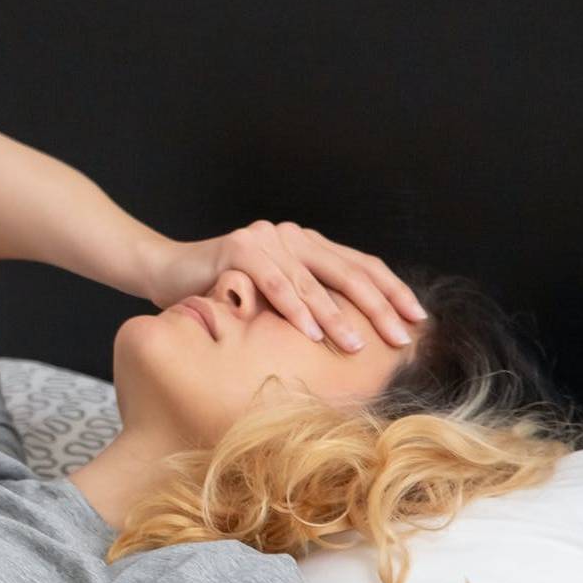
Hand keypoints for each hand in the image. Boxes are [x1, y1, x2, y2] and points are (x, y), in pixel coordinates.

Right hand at [146, 221, 426, 349]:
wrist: (165, 272)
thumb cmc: (221, 291)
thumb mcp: (273, 298)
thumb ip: (307, 302)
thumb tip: (358, 338)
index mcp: (307, 244)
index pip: (361, 266)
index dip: (393, 292)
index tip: (417, 321)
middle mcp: (291, 235)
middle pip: (347, 273)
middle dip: (377, 309)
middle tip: (399, 339)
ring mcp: (265, 239)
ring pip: (312, 282)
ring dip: (338, 318)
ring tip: (356, 347)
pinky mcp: (239, 250)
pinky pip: (274, 283)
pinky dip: (295, 309)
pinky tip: (311, 332)